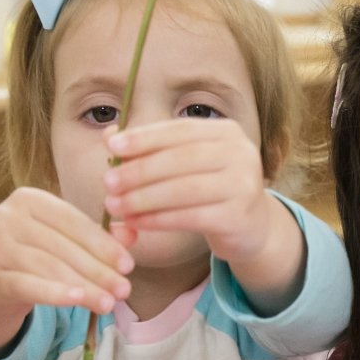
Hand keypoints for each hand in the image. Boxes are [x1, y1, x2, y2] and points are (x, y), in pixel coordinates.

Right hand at [0, 188, 133, 355]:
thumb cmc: (39, 253)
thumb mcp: (69, 241)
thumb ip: (99, 236)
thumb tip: (132, 233)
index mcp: (29, 199)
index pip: (73, 222)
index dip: (103, 245)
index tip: (129, 266)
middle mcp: (7, 216)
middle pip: (63, 247)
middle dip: (98, 270)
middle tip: (124, 290)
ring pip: (49, 268)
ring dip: (84, 287)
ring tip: (109, 303)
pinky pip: (28, 286)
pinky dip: (55, 294)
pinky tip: (78, 300)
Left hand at [104, 118, 306, 312]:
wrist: (251, 228)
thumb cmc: (211, 191)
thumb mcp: (186, 164)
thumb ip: (152, 148)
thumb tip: (108, 136)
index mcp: (227, 132)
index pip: (179, 131)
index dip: (144, 138)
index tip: (111, 147)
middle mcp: (241, 154)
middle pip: (180, 160)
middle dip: (139, 171)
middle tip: (108, 182)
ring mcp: (244, 186)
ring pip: (183, 190)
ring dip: (143, 199)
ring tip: (115, 206)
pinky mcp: (238, 217)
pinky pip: (190, 217)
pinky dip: (158, 220)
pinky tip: (135, 222)